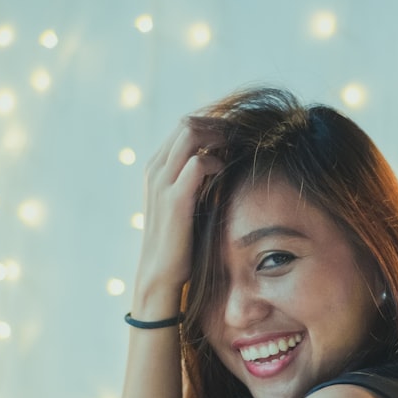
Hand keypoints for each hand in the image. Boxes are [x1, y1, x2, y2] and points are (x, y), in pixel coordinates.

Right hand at [134, 123, 223, 306]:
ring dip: (219, 137)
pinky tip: (227, 172)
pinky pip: (198, 163)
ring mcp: (161, 182)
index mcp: (157, 167)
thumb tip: (222, 161)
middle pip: (188, 123)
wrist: (161, 274)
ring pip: (190, 134)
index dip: (212, 126)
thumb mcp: (186, 202)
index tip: (236, 135)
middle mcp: (155, 169)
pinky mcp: (174, 199)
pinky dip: (216, 161)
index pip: (184, 127)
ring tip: (237, 150)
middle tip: (242, 138)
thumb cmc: (179, 240)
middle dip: (219, 126)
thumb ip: (196, 179)